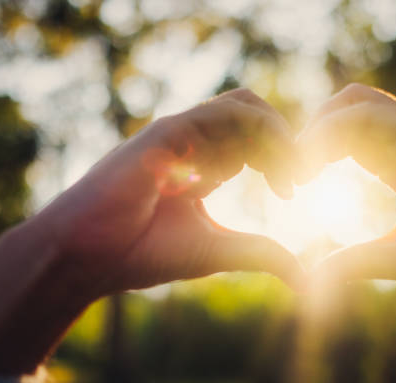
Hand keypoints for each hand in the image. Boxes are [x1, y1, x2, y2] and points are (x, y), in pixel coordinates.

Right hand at [33, 88, 304, 294]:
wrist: (91, 256)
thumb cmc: (145, 253)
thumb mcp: (219, 250)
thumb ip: (262, 254)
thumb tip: (305, 278)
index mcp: (204, 165)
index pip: (254, 139)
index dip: (281, 158)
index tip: (291, 192)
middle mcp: (194, 144)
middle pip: (254, 116)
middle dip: (285, 143)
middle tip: (297, 179)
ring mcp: (180, 134)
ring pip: (243, 105)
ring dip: (275, 134)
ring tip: (285, 172)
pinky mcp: (167, 132)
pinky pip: (221, 113)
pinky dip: (253, 130)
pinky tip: (257, 168)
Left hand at [299, 84, 395, 291]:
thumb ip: (356, 260)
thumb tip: (312, 276)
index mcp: (392, 163)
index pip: (340, 137)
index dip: (309, 154)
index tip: (291, 187)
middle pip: (339, 110)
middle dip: (306, 136)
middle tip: (289, 174)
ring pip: (351, 101)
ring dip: (317, 127)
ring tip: (301, 168)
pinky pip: (369, 114)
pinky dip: (334, 130)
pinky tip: (320, 164)